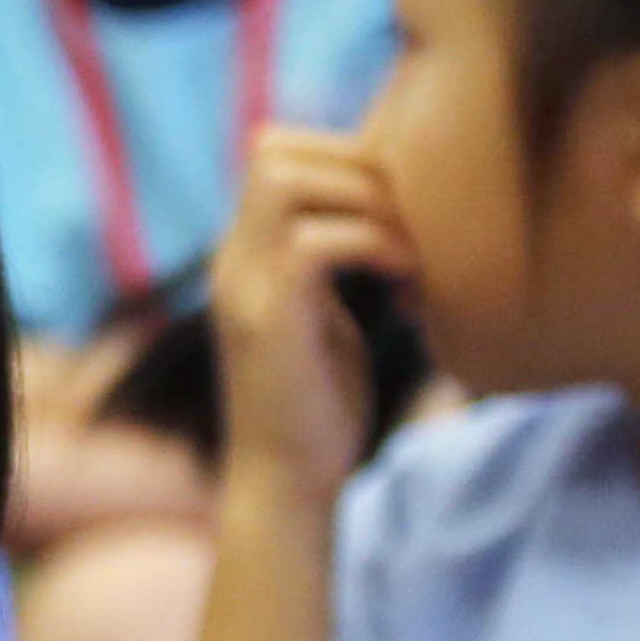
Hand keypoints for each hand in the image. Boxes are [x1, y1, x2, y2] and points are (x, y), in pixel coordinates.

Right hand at [207, 130, 410, 515]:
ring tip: (406, 249)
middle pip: (273, 151)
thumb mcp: (326, 320)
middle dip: (355, 165)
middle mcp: (232, 262)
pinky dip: (371, 244)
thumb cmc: (317, 412)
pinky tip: (404, 280)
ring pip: (286, 181)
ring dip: (363, 199)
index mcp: (243, 256)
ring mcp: (244, 289)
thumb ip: (333, 267)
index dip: (340, 153)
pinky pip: (314, 243)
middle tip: (407, 219)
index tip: (396, 203)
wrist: (284, 490)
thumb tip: (384, 221)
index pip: (271, 152)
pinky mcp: (268, 322)